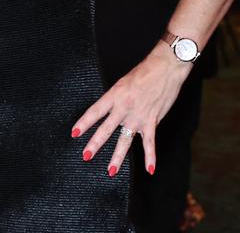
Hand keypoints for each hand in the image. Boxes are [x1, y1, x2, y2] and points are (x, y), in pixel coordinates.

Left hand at [71, 43, 191, 177]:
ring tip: (110, 171)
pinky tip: (149, 169)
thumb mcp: (124, 82)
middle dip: (95, 144)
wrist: (166, 67)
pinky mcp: (152, 120)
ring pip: (125, 140)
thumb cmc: (145, 72)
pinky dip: (150, 157)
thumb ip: (117, 99)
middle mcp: (124, 107)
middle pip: (106, 128)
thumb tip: (111, 111)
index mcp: (115, 95)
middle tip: (86, 156)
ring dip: (117, 157)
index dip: (84, 123)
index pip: (95, 111)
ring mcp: (138, 115)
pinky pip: (150, 142)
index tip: (74, 133)